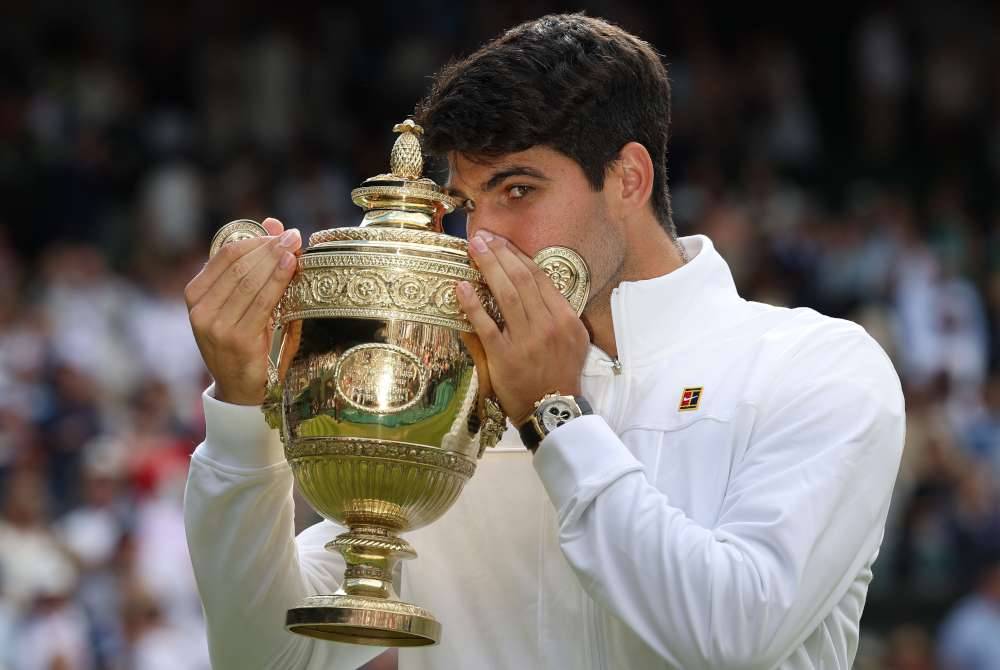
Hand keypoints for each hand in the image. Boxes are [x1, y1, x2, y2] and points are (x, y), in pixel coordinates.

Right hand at [185, 217, 301, 405]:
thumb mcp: (241, 302)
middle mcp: (200, 309)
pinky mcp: (237, 339)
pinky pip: (263, 302)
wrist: (239, 388)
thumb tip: (273, 222)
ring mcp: (216, 326)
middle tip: (294, 236)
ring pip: (251, 281)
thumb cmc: (243, 340)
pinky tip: (291, 266)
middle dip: (269, 247)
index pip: (226, 254)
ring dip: (276, 260)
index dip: (255, 239)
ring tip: (296, 246)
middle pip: (240, 265)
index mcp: (195, 294)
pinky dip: (278, 280)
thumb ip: (252, 264)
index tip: (280, 232)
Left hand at [456, 231, 589, 423]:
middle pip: (521, 280)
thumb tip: (536, 285)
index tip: (502, 242)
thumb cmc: (561, 374)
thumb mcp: (573, 340)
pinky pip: (485, 324)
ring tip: (473, 249)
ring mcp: (525, 340)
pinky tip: (461, 287)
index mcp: (566, 318)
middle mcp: (547, 325)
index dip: (518, 256)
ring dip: (488, 268)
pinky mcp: (504, 356)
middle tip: (483, 237)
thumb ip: (558, 313)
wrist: (553, 409)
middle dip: (500, 254)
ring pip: (505, 295)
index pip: (539, 278)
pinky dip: (472, 304)